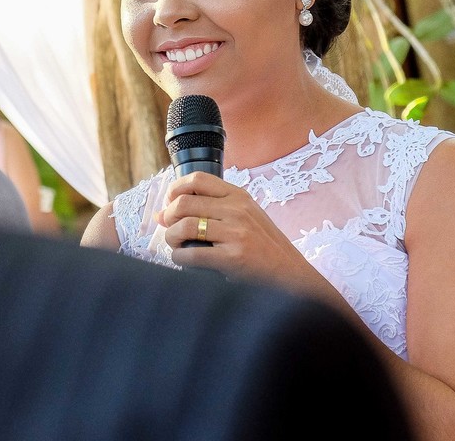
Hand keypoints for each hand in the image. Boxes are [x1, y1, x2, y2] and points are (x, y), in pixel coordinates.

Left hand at [154, 171, 308, 283]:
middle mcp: (237, 210)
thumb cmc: (264, 247)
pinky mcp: (233, 258)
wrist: (291, 275)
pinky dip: (179, 258)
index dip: (175, 189)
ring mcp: (236, 233)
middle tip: (169, 228)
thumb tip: (162, 213)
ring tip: (175, 245)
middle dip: (168, 216)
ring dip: (171, 238)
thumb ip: (210, 211)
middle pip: (184, 203)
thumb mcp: (245, 218)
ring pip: (184, 227)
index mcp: (239, 196)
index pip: (197, 179)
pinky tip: (184, 261)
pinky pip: (191, 255)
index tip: (170, 203)